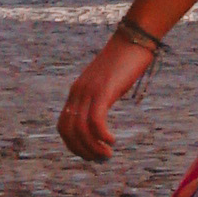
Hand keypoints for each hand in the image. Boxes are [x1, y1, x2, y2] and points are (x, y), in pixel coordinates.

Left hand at [58, 32, 159, 163]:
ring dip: (93, 148)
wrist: (134, 37)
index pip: (63, 126)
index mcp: (77, 91)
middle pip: (68, 131)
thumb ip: (100, 98)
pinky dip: (101, 136)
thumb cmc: (125, 60)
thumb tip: (102, 117)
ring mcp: (89, 90)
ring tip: (107, 154)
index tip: (89, 154)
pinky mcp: (103, 90)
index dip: (73, 145)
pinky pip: (95, 121)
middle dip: (82, 151)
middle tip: (99, 159)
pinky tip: (112, 140)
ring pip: (81, 129)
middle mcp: (78, 91)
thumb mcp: (107, 83)